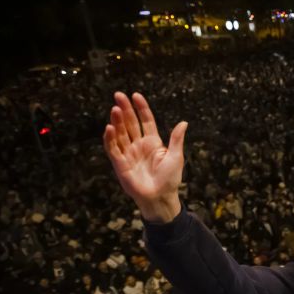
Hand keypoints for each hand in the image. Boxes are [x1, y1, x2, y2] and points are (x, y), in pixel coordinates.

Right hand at [103, 92, 186, 222]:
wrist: (160, 197)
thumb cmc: (170, 179)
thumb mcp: (176, 157)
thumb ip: (176, 139)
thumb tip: (184, 122)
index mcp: (153, 142)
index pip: (146, 121)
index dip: (141, 108)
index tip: (136, 95)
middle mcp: (139, 145)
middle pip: (130, 124)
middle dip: (125, 109)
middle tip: (119, 95)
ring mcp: (128, 153)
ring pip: (120, 133)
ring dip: (117, 121)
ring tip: (115, 108)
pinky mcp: (120, 164)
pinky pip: (113, 148)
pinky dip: (110, 138)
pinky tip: (109, 127)